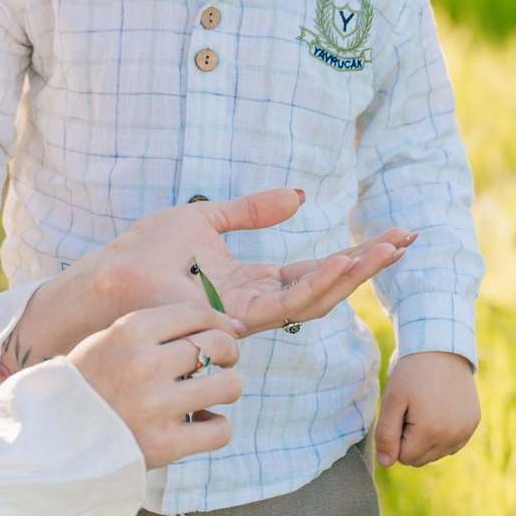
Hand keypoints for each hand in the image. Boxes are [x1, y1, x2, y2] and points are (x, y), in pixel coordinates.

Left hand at [26, 189, 412, 362]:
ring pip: (314, 299)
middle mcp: (255, 305)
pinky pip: (285, 305)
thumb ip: (252, 210)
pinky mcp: (234, 319)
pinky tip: (343, 263)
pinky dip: (318, 283)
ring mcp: (247, 316)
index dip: (354, 254)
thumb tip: (299, 196)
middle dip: (367, 265)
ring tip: (386, 249)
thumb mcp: (205, 219)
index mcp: (251, 283)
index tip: (392, 234)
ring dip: (353, 273)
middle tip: (407, 239)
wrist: (108, 278)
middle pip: (324, 287)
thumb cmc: (144, 253)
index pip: (314, 270)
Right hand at [66, 300, 246, 468]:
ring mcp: (155, 406)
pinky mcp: (165, 444)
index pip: (199, 312)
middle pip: (219, 344)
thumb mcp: (109, 341)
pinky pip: (221, 430)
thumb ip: (156, 330)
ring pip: (229, 385)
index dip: (221, 321)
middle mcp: (144, 364)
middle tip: (222, 364)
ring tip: (210, 395)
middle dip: (229, 352)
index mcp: (130, 332)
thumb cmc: (89, 385)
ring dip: (226, 389)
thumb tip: (224, 324)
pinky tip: (200, 424)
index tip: (225, 333)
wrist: (54, 438)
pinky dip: (217, 426)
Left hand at [374, 352, 479, 466]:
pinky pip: (451, 445)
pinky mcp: (473, 424)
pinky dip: (442, 435)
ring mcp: (466, 431)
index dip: (396, 438)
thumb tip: (386, 463)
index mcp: (430, 431)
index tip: (400, 414)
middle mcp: (452, 436)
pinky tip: (439, 412)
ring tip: (426, 409)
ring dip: (426, 439)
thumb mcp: (392, 399)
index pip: (403, 458)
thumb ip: (386, 434)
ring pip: (436, 454)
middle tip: (412, 411)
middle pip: (420, 459)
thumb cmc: (412, 373)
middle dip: (410, 441)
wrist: (442, 349)